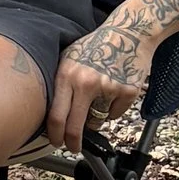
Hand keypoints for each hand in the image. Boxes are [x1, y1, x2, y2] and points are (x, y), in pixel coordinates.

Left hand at [44, 16, 153, 155]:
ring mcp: (107, 88)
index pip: (55, 115)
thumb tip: (49, 112)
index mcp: (66, 75)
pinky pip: (115, 114)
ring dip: (96, 118)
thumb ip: (60, 82)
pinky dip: (114, 108)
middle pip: (74, 126)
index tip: (55, 141)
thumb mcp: (69, 57)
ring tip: (99, 96)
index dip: (54, 134)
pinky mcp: (127, 92)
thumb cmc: (96, 45)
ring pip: (97, 121)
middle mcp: (85, 83)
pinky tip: (114, 90)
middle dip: (72, 142)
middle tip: (73, 147)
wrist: (129, 32)